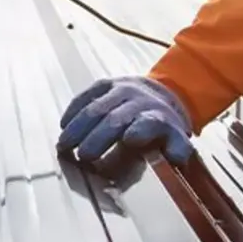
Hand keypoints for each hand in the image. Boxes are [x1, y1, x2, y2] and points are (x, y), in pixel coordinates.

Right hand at [57, 75, 193, 164]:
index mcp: (157, 116)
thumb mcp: (178, 138)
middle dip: (98, 137)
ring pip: (96, 107)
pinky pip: (87, 95)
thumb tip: (177, 158)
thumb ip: (178, 149)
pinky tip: (64, 125)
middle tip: (82, 156)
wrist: (165, 91)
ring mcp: (120, 89)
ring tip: (64, 145)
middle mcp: (138, 100)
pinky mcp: (106, 84)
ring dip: (78, 126)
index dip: (138, 130)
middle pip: (115, 118)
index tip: (127, 141)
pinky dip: (74, 110)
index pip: (148, 122)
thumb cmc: (166, 125)